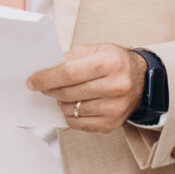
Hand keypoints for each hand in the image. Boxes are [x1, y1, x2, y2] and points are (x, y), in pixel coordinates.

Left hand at [27, 45, 145, 132]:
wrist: (141, 80)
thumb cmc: (115, 62)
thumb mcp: (96, 49)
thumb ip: (71, 57)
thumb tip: (45, 69)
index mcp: (110, 63)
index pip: (69, 72)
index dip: (46, 78)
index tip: (32, 80)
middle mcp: (116, 86)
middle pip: (69, 92)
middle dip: (49, 90)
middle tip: (42, 86)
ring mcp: (115, 108)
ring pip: (72, 109)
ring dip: (59, 102)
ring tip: (60, 94)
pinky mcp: (112, 123)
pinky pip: (79, 124)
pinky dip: (69, 115)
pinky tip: (71, 105)